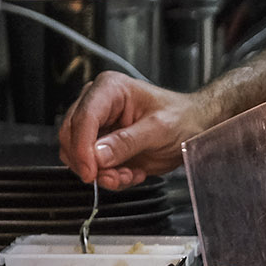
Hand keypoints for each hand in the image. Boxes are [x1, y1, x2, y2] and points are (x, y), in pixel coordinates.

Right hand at [57, 71, 216, 190]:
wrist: (194, 127)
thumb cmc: (182, 118)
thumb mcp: (159, 129)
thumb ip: (127, 142)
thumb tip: (97, 155)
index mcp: (110, 88)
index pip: (83, 118)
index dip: (82, 148)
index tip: (90, 171)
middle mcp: (98, 103)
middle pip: (71, 136)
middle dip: (92, 163)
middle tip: (115, 176)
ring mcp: (97, 124)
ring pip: (77, 155)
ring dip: (102, 173)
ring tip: (129, 174)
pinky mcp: (100, 144)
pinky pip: (90, 166)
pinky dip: (108, 176)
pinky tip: (131, 172)